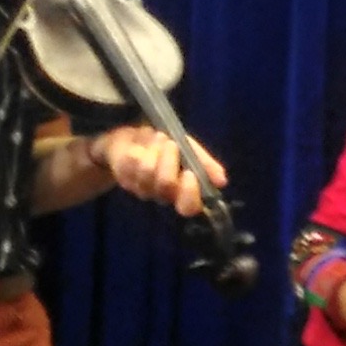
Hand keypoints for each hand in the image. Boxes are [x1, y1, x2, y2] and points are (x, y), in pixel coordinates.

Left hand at [93, 126, 225, 216]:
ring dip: (153, 151)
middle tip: (170, 143)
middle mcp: (162, 195)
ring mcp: (141, 188)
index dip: (189, 193)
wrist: (132, 137)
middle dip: (169, 160)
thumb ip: (204, 164)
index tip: (190, 173)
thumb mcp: (189, 149)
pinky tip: (139, 145)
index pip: (189, 207)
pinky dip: (136, 151)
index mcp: (181, 192)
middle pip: (166, 185)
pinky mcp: (123, 177)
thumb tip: (222, 181)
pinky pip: (129, 166)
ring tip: (155, 137)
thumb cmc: (165, 146)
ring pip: (147, 174)